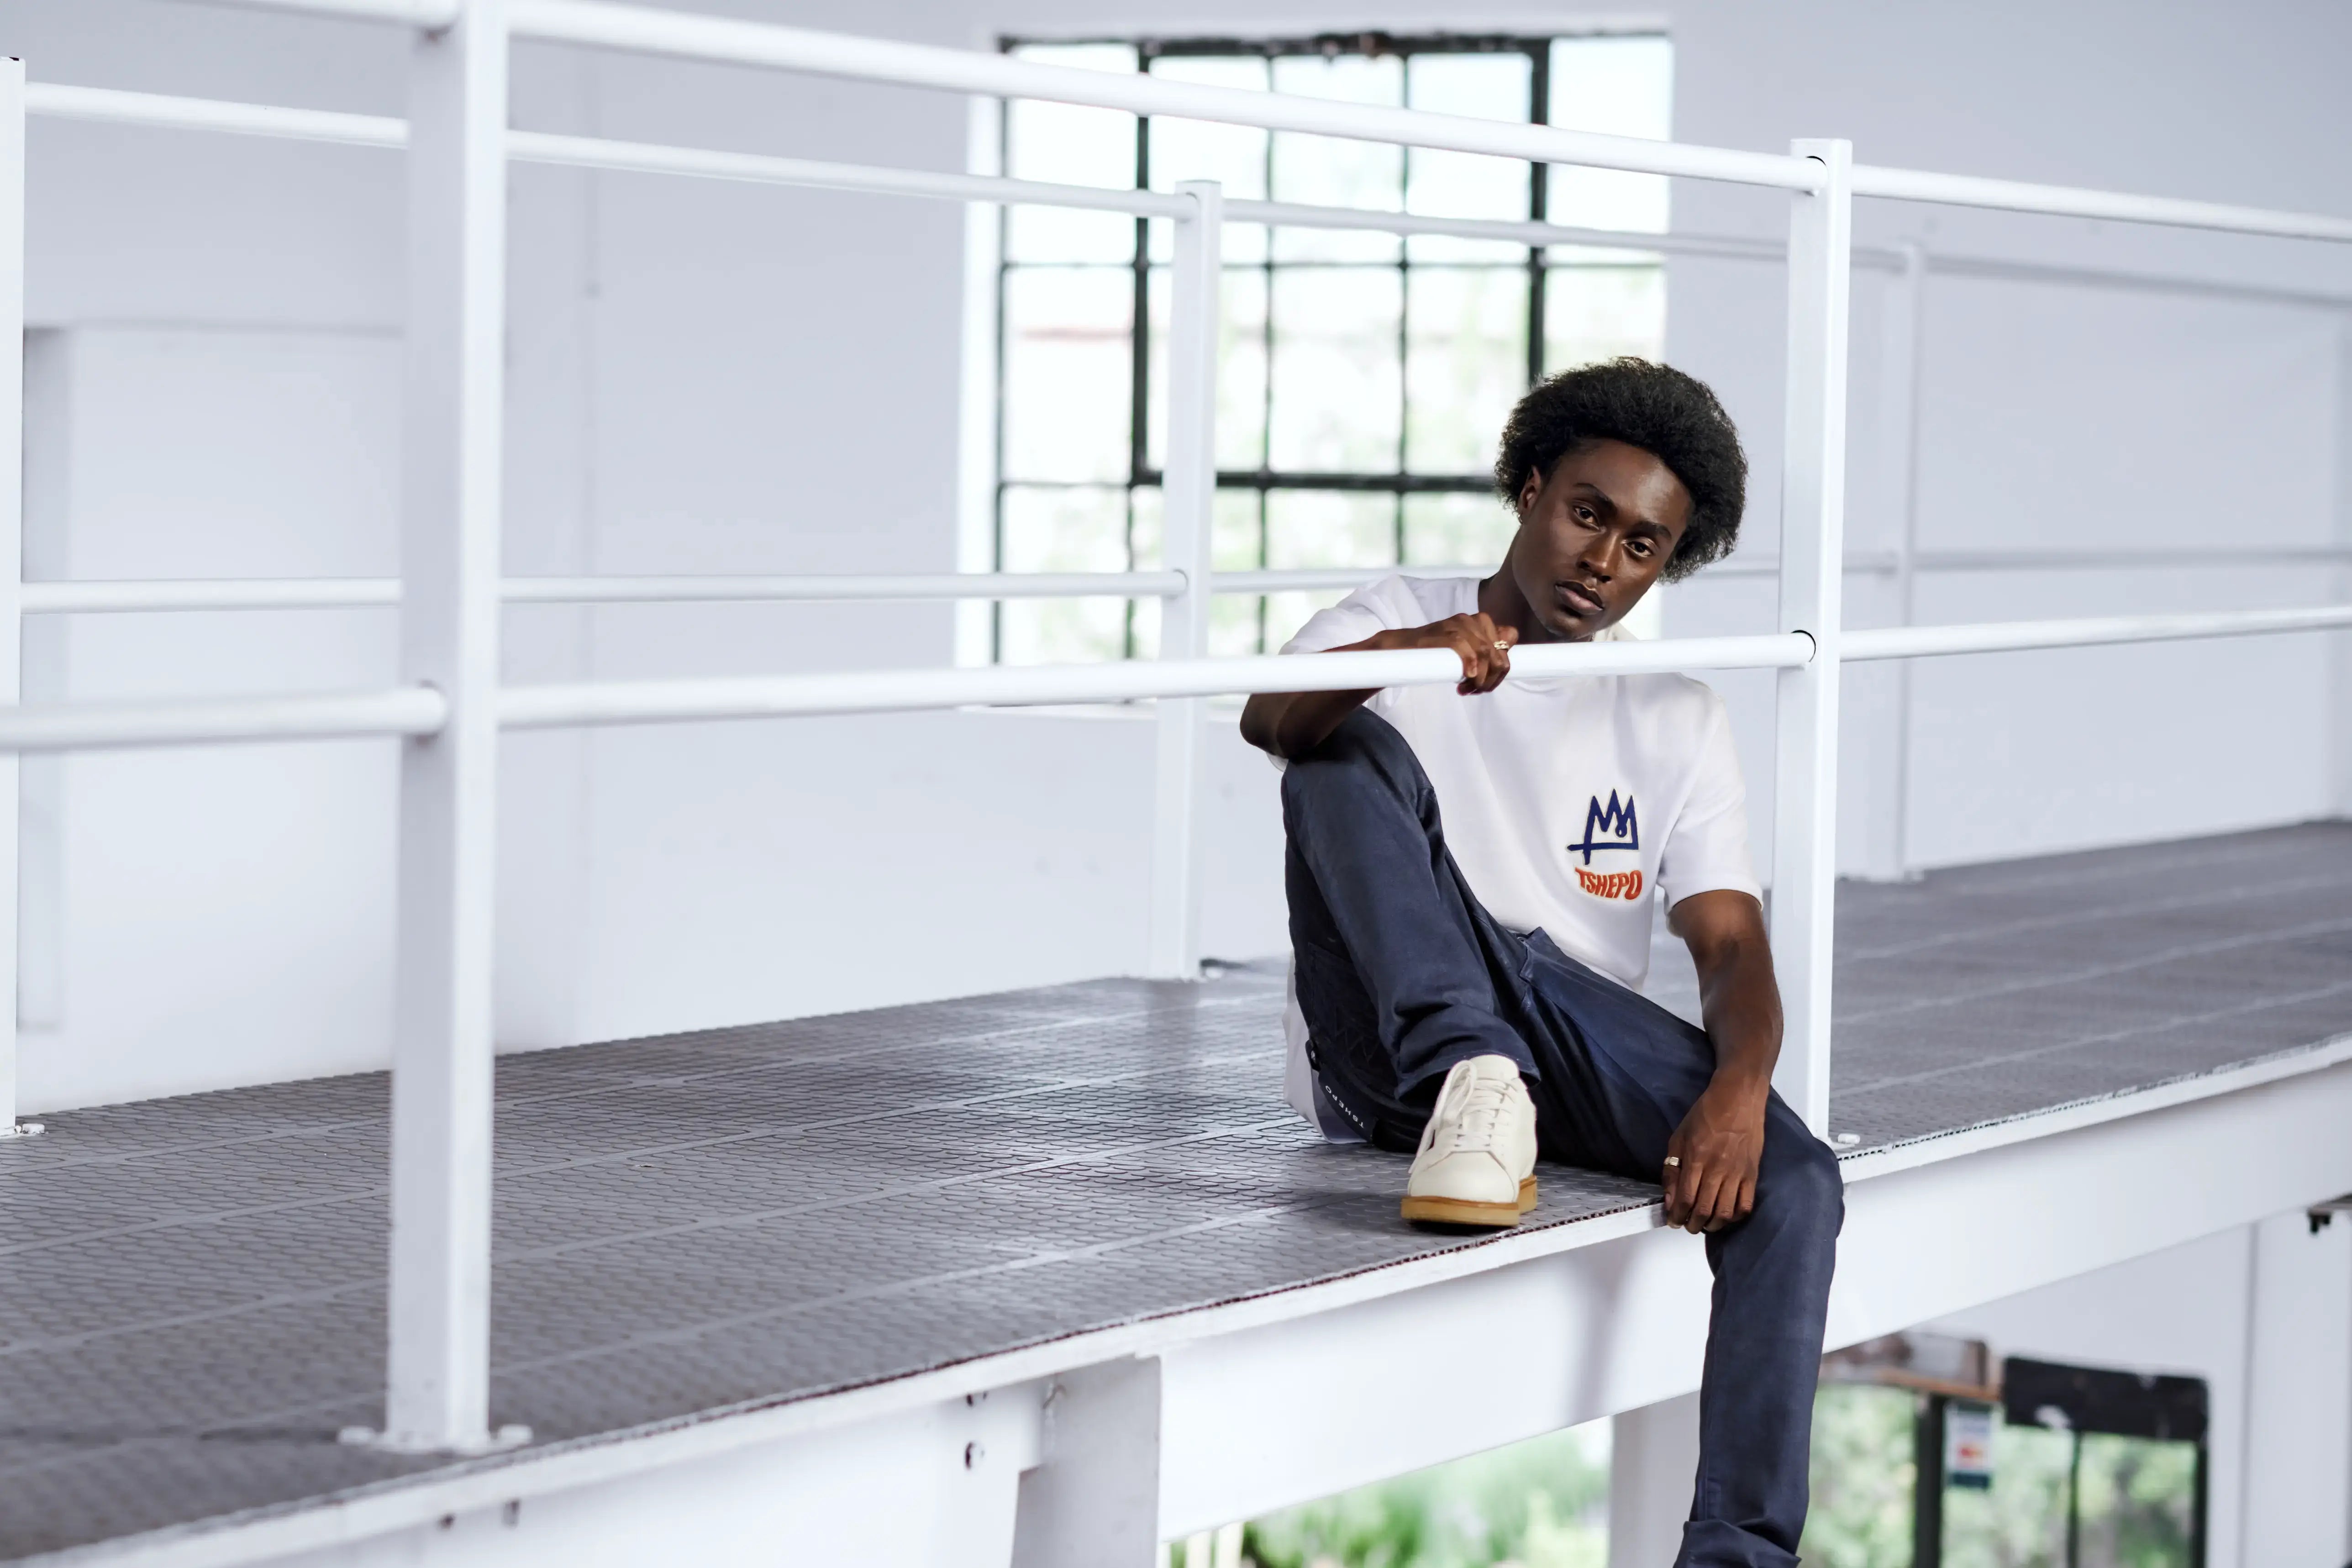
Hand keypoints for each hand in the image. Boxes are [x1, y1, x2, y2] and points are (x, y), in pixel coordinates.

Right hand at [1371, 613, 1515, 694]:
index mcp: (1482, 622)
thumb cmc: (1436, 653)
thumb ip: (1485, 653)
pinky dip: (1469, 664)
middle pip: (1499, 652)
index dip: (1504, 663)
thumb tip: (1502, 665)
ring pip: (1484, 651)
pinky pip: (1464, 646)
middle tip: (1477, 690)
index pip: (1510, 636)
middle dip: (1492, 678)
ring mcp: (1458, 624)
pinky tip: (1465, 678)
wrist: (1403, 647)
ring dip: (1480, 677)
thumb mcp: (1466, 652)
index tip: (1491, 680)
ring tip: (1468, 689)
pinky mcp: (1444, 631)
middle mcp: (1473, 619)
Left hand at [1662, 1078, 1765, 1232]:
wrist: (1738, 1099)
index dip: (1677, 1216)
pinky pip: (1746, 1205)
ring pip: (1726, 1212)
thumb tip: (1670, 1199)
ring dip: (1712, 1224)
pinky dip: (1735, 1217)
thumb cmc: (1704, 1115)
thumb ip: (1672, 1169)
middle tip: (1687, 1225)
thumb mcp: (1679, 1137)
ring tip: (1704, 1223)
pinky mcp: (1753, 1174)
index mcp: (1696, 1158)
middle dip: (1692, 1224)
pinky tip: (1725, 1215)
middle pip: (1704, 1209)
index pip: (1685, 1199)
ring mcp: (1738, 1173)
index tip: (1673, 1221)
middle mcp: (1718, 1169)